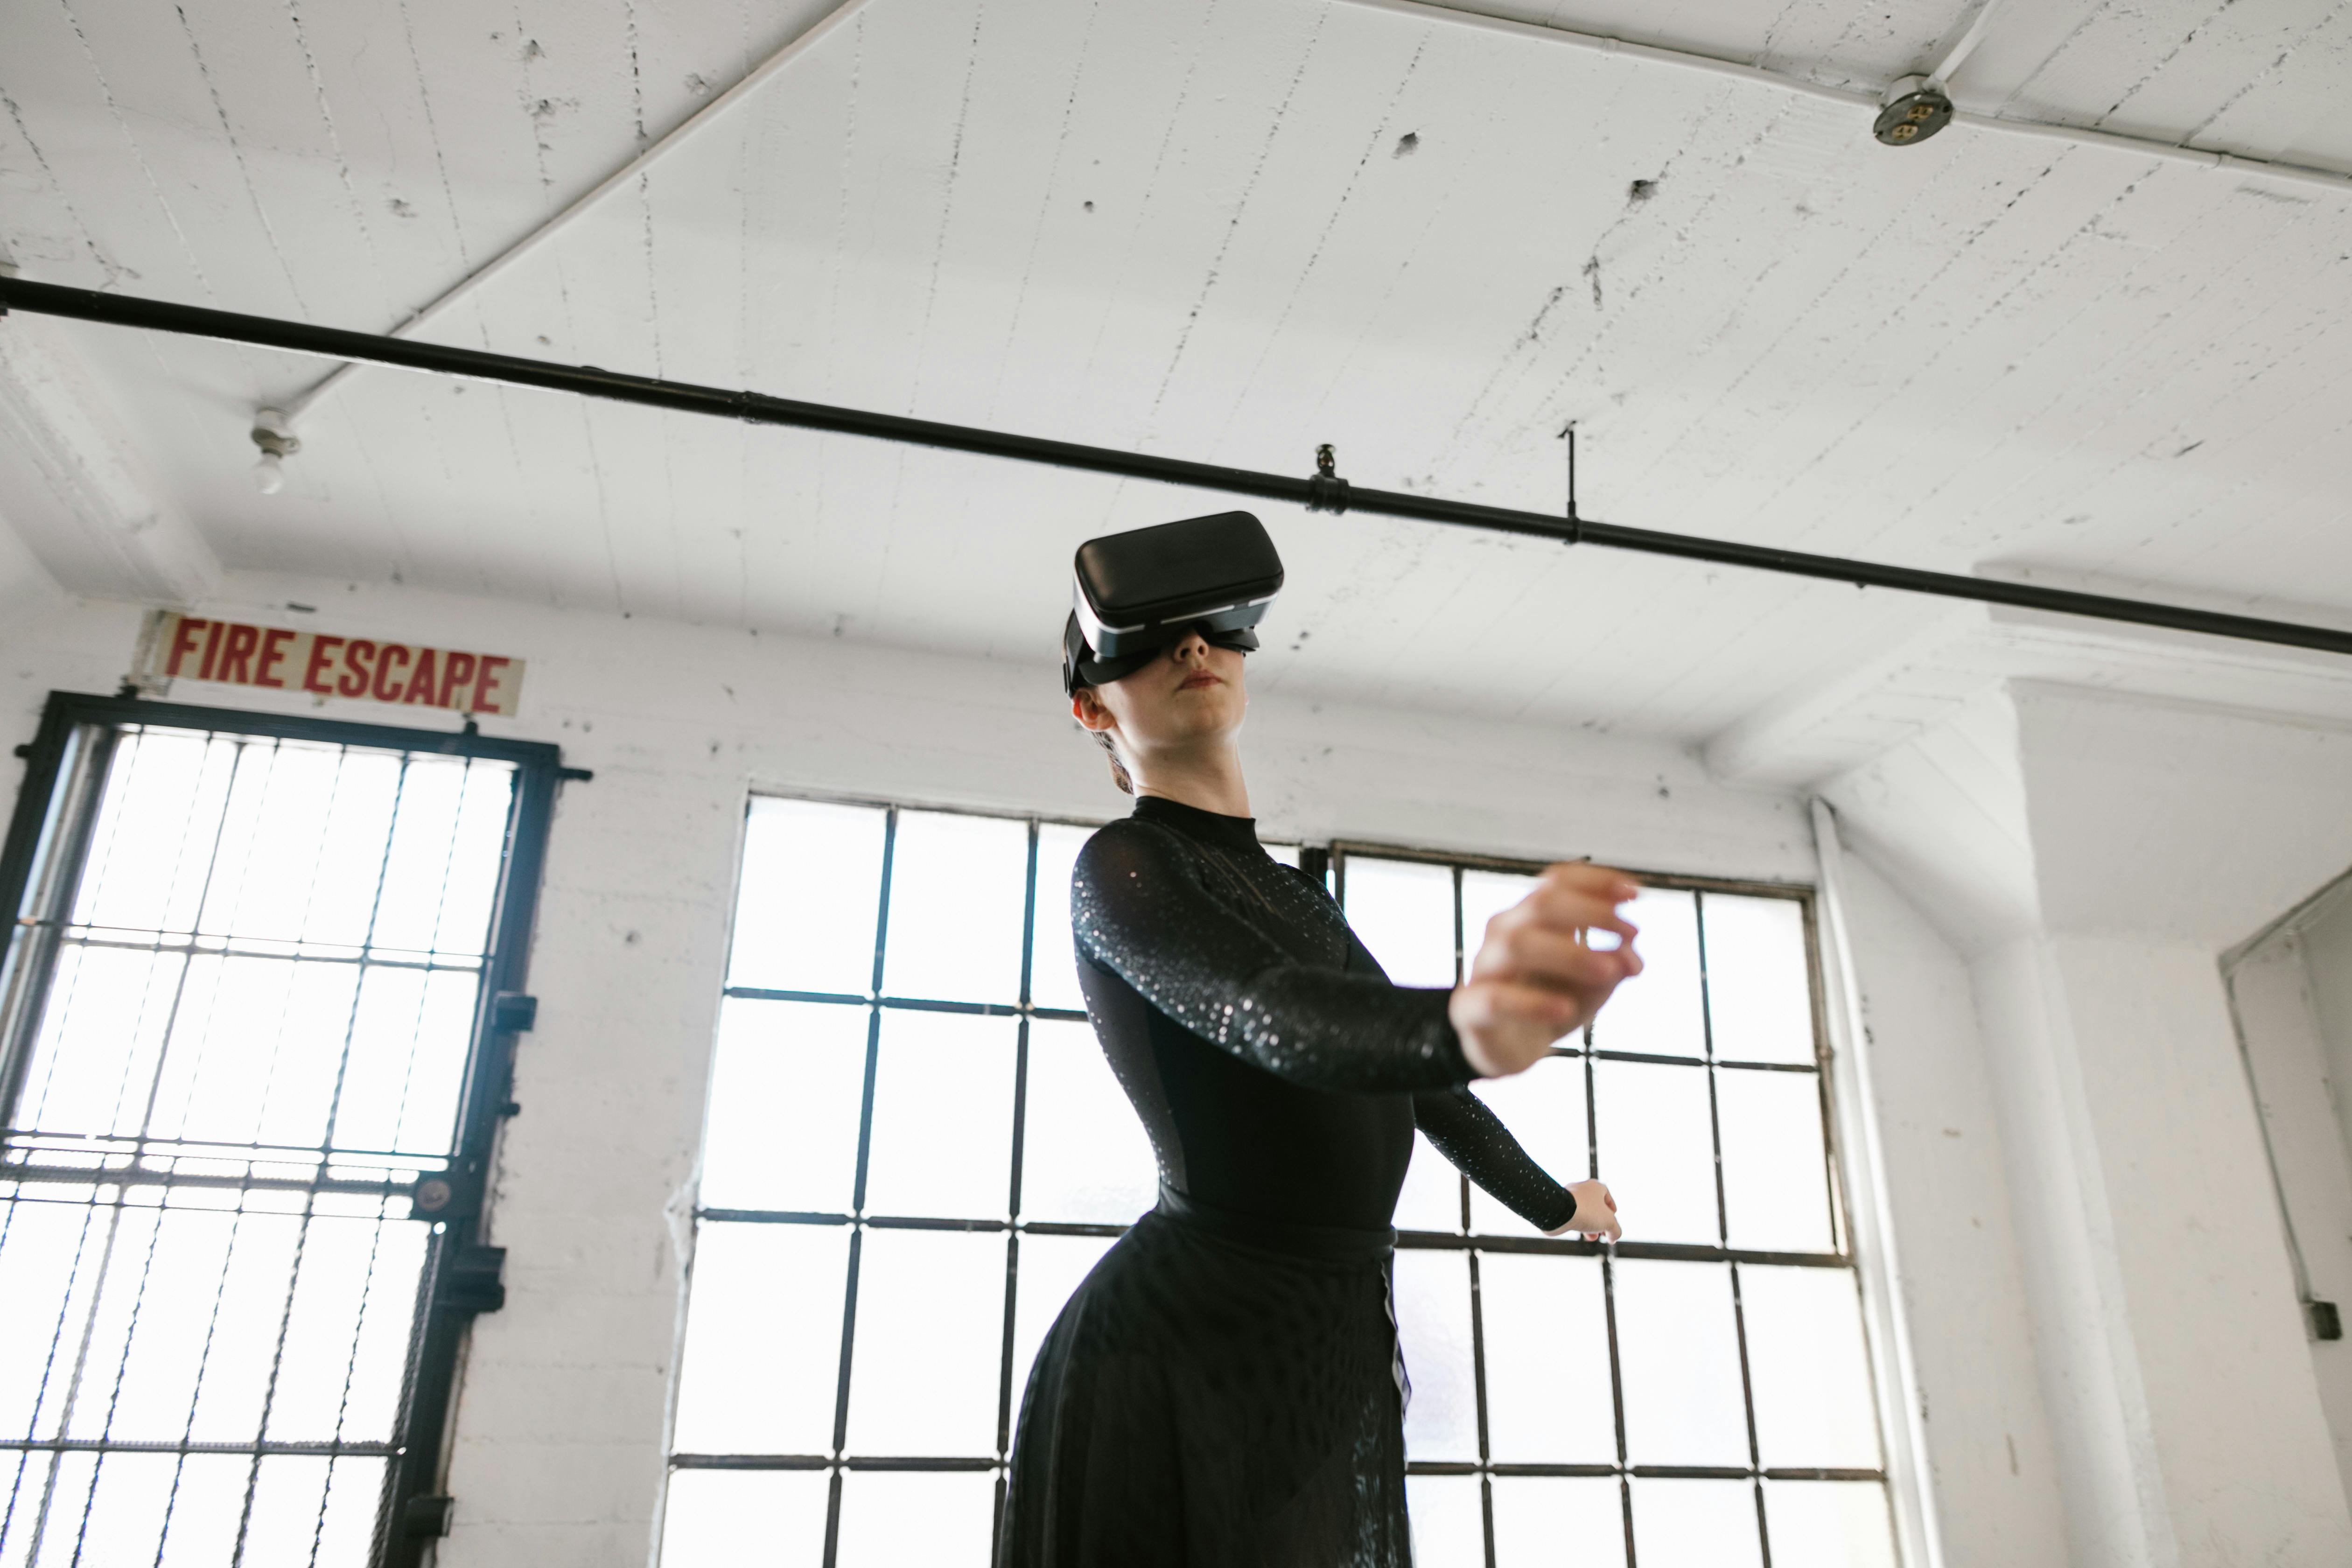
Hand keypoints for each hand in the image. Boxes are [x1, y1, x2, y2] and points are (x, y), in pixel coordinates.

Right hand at [1449, 864, 1641, 1077]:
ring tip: (1608, 971)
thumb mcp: (1592, 987)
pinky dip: (1533, 1002)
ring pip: (1518, 944)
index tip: (1635, 893)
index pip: (1557, 882)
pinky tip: (1565, 1009)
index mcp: (1531, 918)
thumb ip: (1613, 968)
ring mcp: (1484, 968)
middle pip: (1541, 904)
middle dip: (1592, 912)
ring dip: (1570, 953)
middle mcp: (1504, 933)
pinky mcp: (1471, 1009)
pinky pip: (1496, 998)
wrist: (1508, 1051)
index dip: (1596, 881)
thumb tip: (1631, 958)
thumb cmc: (1550, 1005)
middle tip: (1632, 931)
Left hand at [1547, 1179, 1619, 1242]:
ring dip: (1591, 1226)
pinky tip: (1584, 1236)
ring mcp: (1570, 1198)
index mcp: (1596, 1187)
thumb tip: (1613, 1237)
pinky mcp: (1561, 1207)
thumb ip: (1615, 1230)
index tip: (1612, 1221)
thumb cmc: (1587, 1212)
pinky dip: (1580, 1226)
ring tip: (1593, 1236)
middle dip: (1601, 1222)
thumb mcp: (1609, 1223)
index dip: (1611, 1211)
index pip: (1607, 1198)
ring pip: (1584, 1213)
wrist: (1559, 1211)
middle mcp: (1582, 1189)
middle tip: (1604, 1233)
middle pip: (1596, 1207)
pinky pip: (1573, 1217)